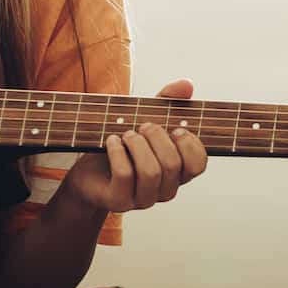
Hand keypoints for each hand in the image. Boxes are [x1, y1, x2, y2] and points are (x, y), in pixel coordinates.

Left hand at [56, 79, 208, 212]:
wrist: (89, 169)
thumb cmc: (124, 143)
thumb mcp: (146, 116)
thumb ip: (168, 101)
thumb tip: (187, 85)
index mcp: (178, 172)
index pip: (198, 165)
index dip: (190, 144)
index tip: (175, 128)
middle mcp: (165, 189)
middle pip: (172, 165)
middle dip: (156, 137)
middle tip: (143, 125)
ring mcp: (143, 199)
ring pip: (150, 172)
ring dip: (136, 145)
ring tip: (126, 134)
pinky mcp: (119, 202)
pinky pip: (125, 176)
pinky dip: (117, 152)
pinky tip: (112, 141)